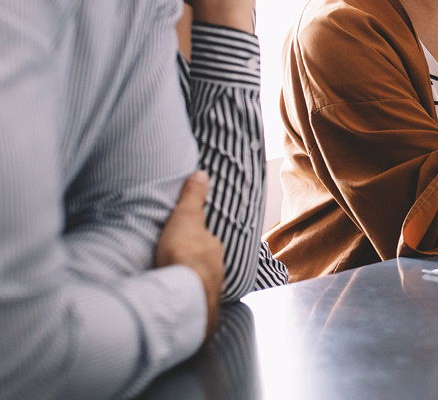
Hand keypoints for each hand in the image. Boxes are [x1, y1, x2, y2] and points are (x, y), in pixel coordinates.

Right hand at [155, 171, 223, 340]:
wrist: (185, 292)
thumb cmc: (184, 252)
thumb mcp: (185, 217)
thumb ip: (192, 197)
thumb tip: (202, 173)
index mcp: (213, 248)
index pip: (206, 242)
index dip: (196, 241)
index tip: (185, 244)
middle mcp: (216, 270)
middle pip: (204, 265)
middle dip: (193, 265)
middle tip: (175, 265)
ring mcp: (209, 292)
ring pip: (199, 284)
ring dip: (188, 284)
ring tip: (171, 286)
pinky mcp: (198, 312)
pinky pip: (191, 303)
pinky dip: (184, 301)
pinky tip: (174, 304)